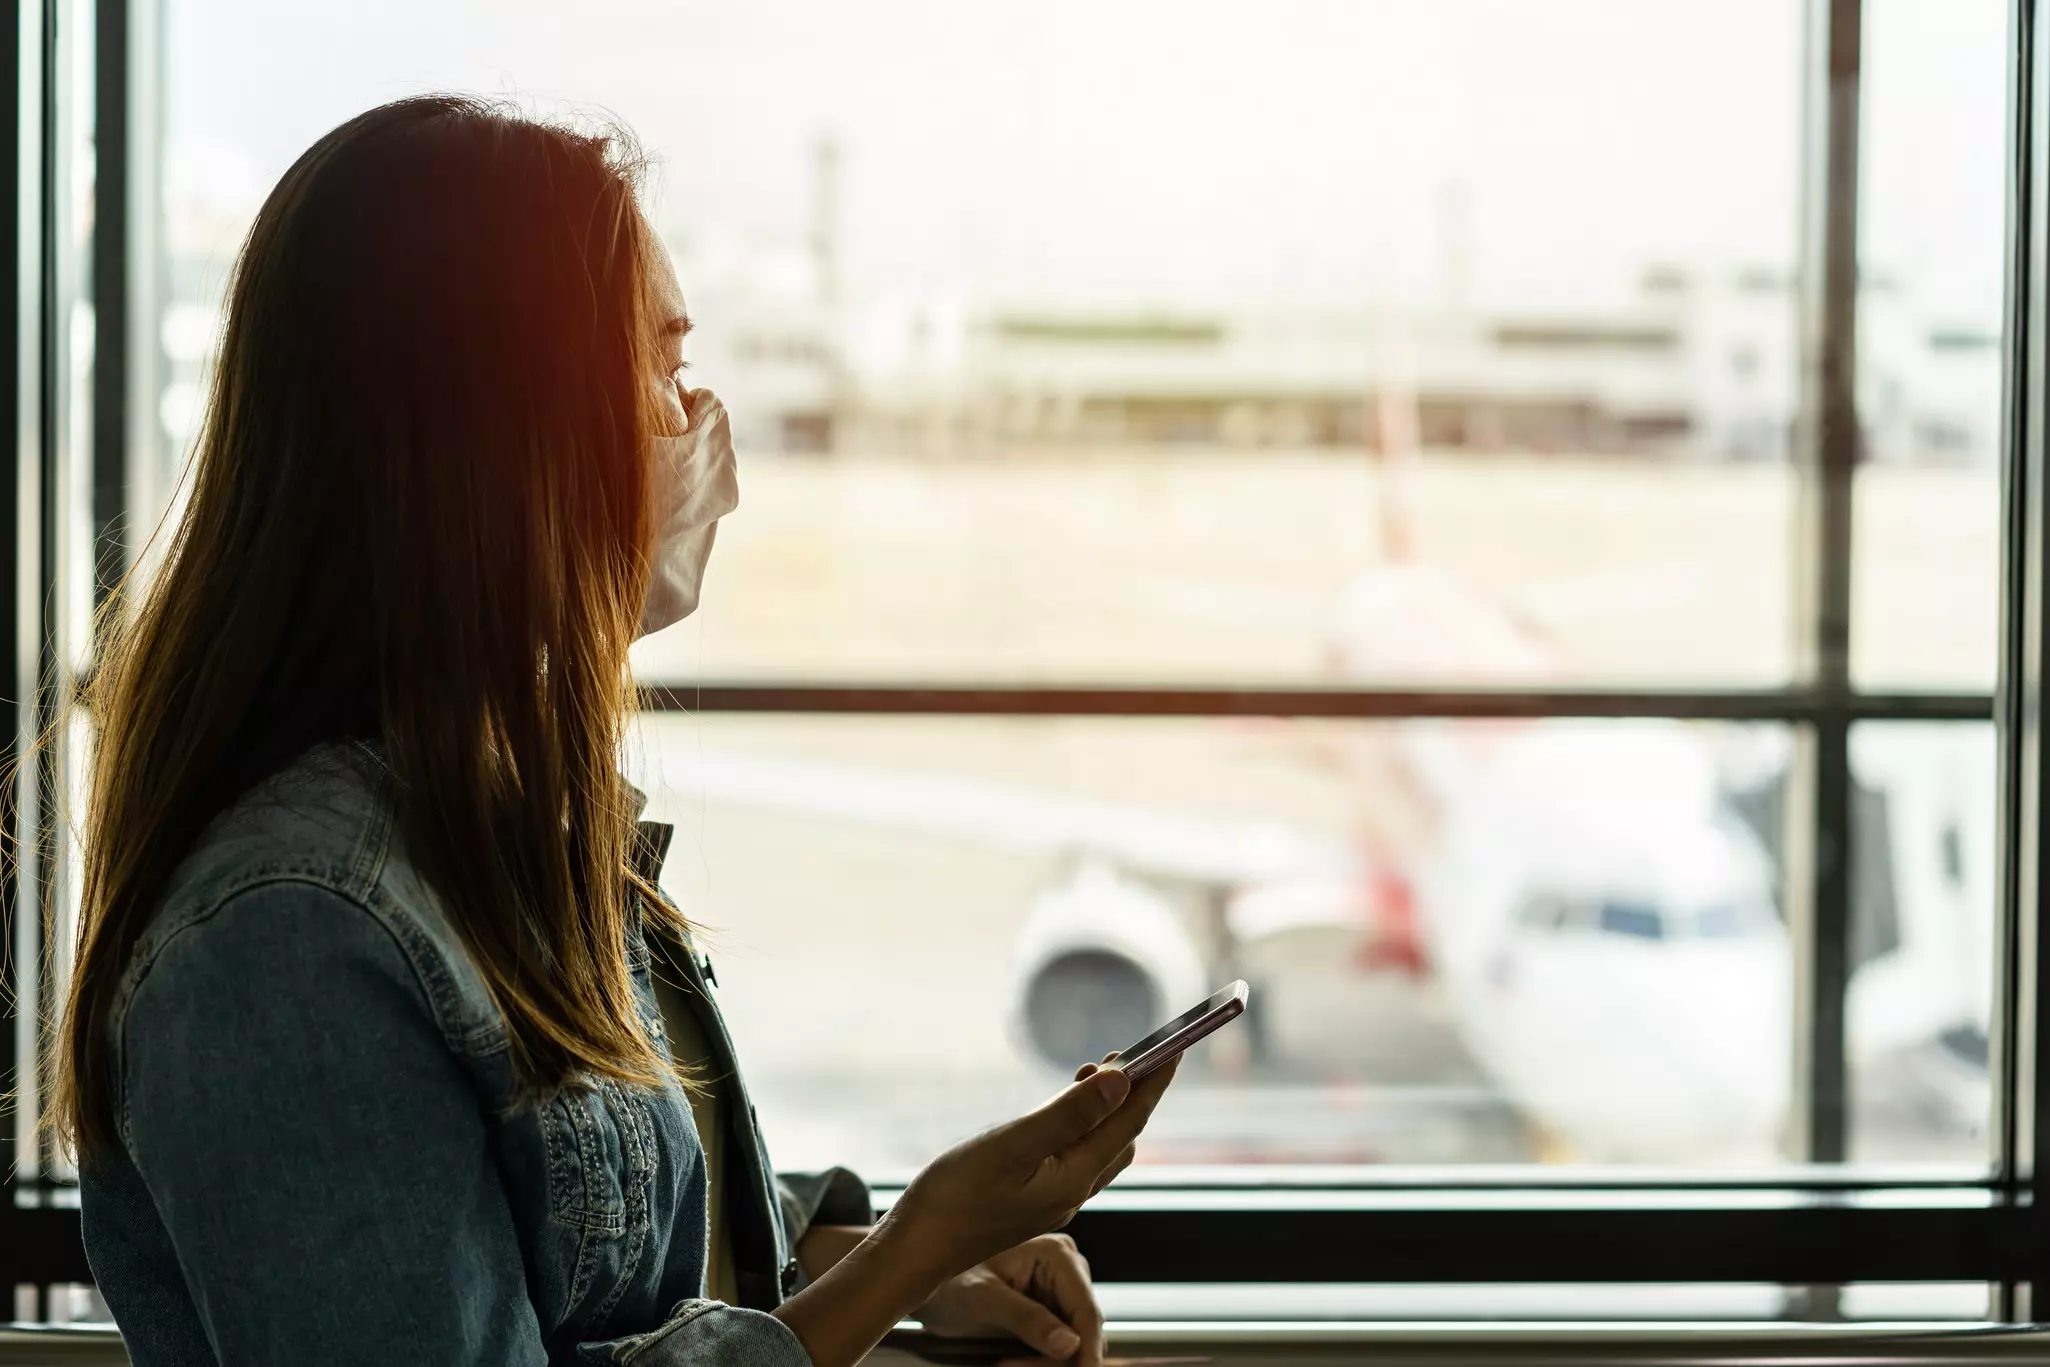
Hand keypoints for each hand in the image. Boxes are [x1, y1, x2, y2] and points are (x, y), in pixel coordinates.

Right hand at [875, 1055, 1178, 1289]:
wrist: (916, 1249)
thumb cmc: (956, 1197)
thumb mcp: (1013, 1145)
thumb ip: (1070, 1114)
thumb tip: (1122, 1082)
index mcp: (1075, 1178)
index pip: (1129, 1121)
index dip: (1154, 1082)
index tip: (1174, 1046)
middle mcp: (1073, 1192)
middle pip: (1122, 1135)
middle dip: (1134, 1093)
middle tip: (1130, 1053)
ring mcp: (1053, 1199)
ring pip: (1100, 1148)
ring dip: (1108, 1110)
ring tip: (1095, 1074)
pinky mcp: (1033, 1200)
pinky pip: (1075, 1157)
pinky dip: (1082, 1127)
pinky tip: (1060, 1115)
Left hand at [918, 1234, 1104, 1366]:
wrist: (931, 1290)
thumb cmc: (949, 1281)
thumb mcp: (983, 1299)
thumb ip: (1025, 1318)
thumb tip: (1070, 1344)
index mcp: (1056, 1254)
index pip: (1086, 1310)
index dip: (1088, 1349)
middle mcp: (1066, 1271)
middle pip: (1084, 1330)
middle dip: (1060, 1360)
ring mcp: (1060, 1294)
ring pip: (1075, 1344)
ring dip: (1047, 1365)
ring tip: (1006, 1365)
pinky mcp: (1051, 1314)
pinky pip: (1060, 1349)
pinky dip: (1040, 1363)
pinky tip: (1010, 1363)